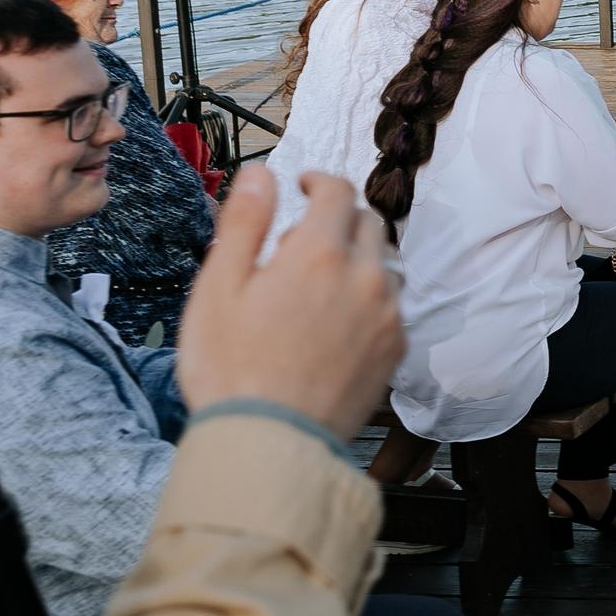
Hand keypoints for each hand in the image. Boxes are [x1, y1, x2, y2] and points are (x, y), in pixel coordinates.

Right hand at [177, 168, 403, 440]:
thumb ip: (245, 222)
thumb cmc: (231, 367)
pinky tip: (333, 324)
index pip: (338, 191)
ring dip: (356, 260)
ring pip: (383, 264)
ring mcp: (387, 314)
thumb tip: (262, 174)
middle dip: (338, 220)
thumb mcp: (219, 287)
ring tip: (314, 289)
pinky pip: (390, 305)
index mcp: (321, 254)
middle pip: (367, 223)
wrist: (270, 441)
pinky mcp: (396, 348)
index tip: (304, 186)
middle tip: (298, 245)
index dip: (319, 180)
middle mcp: (366, 277)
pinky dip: (367, 299)